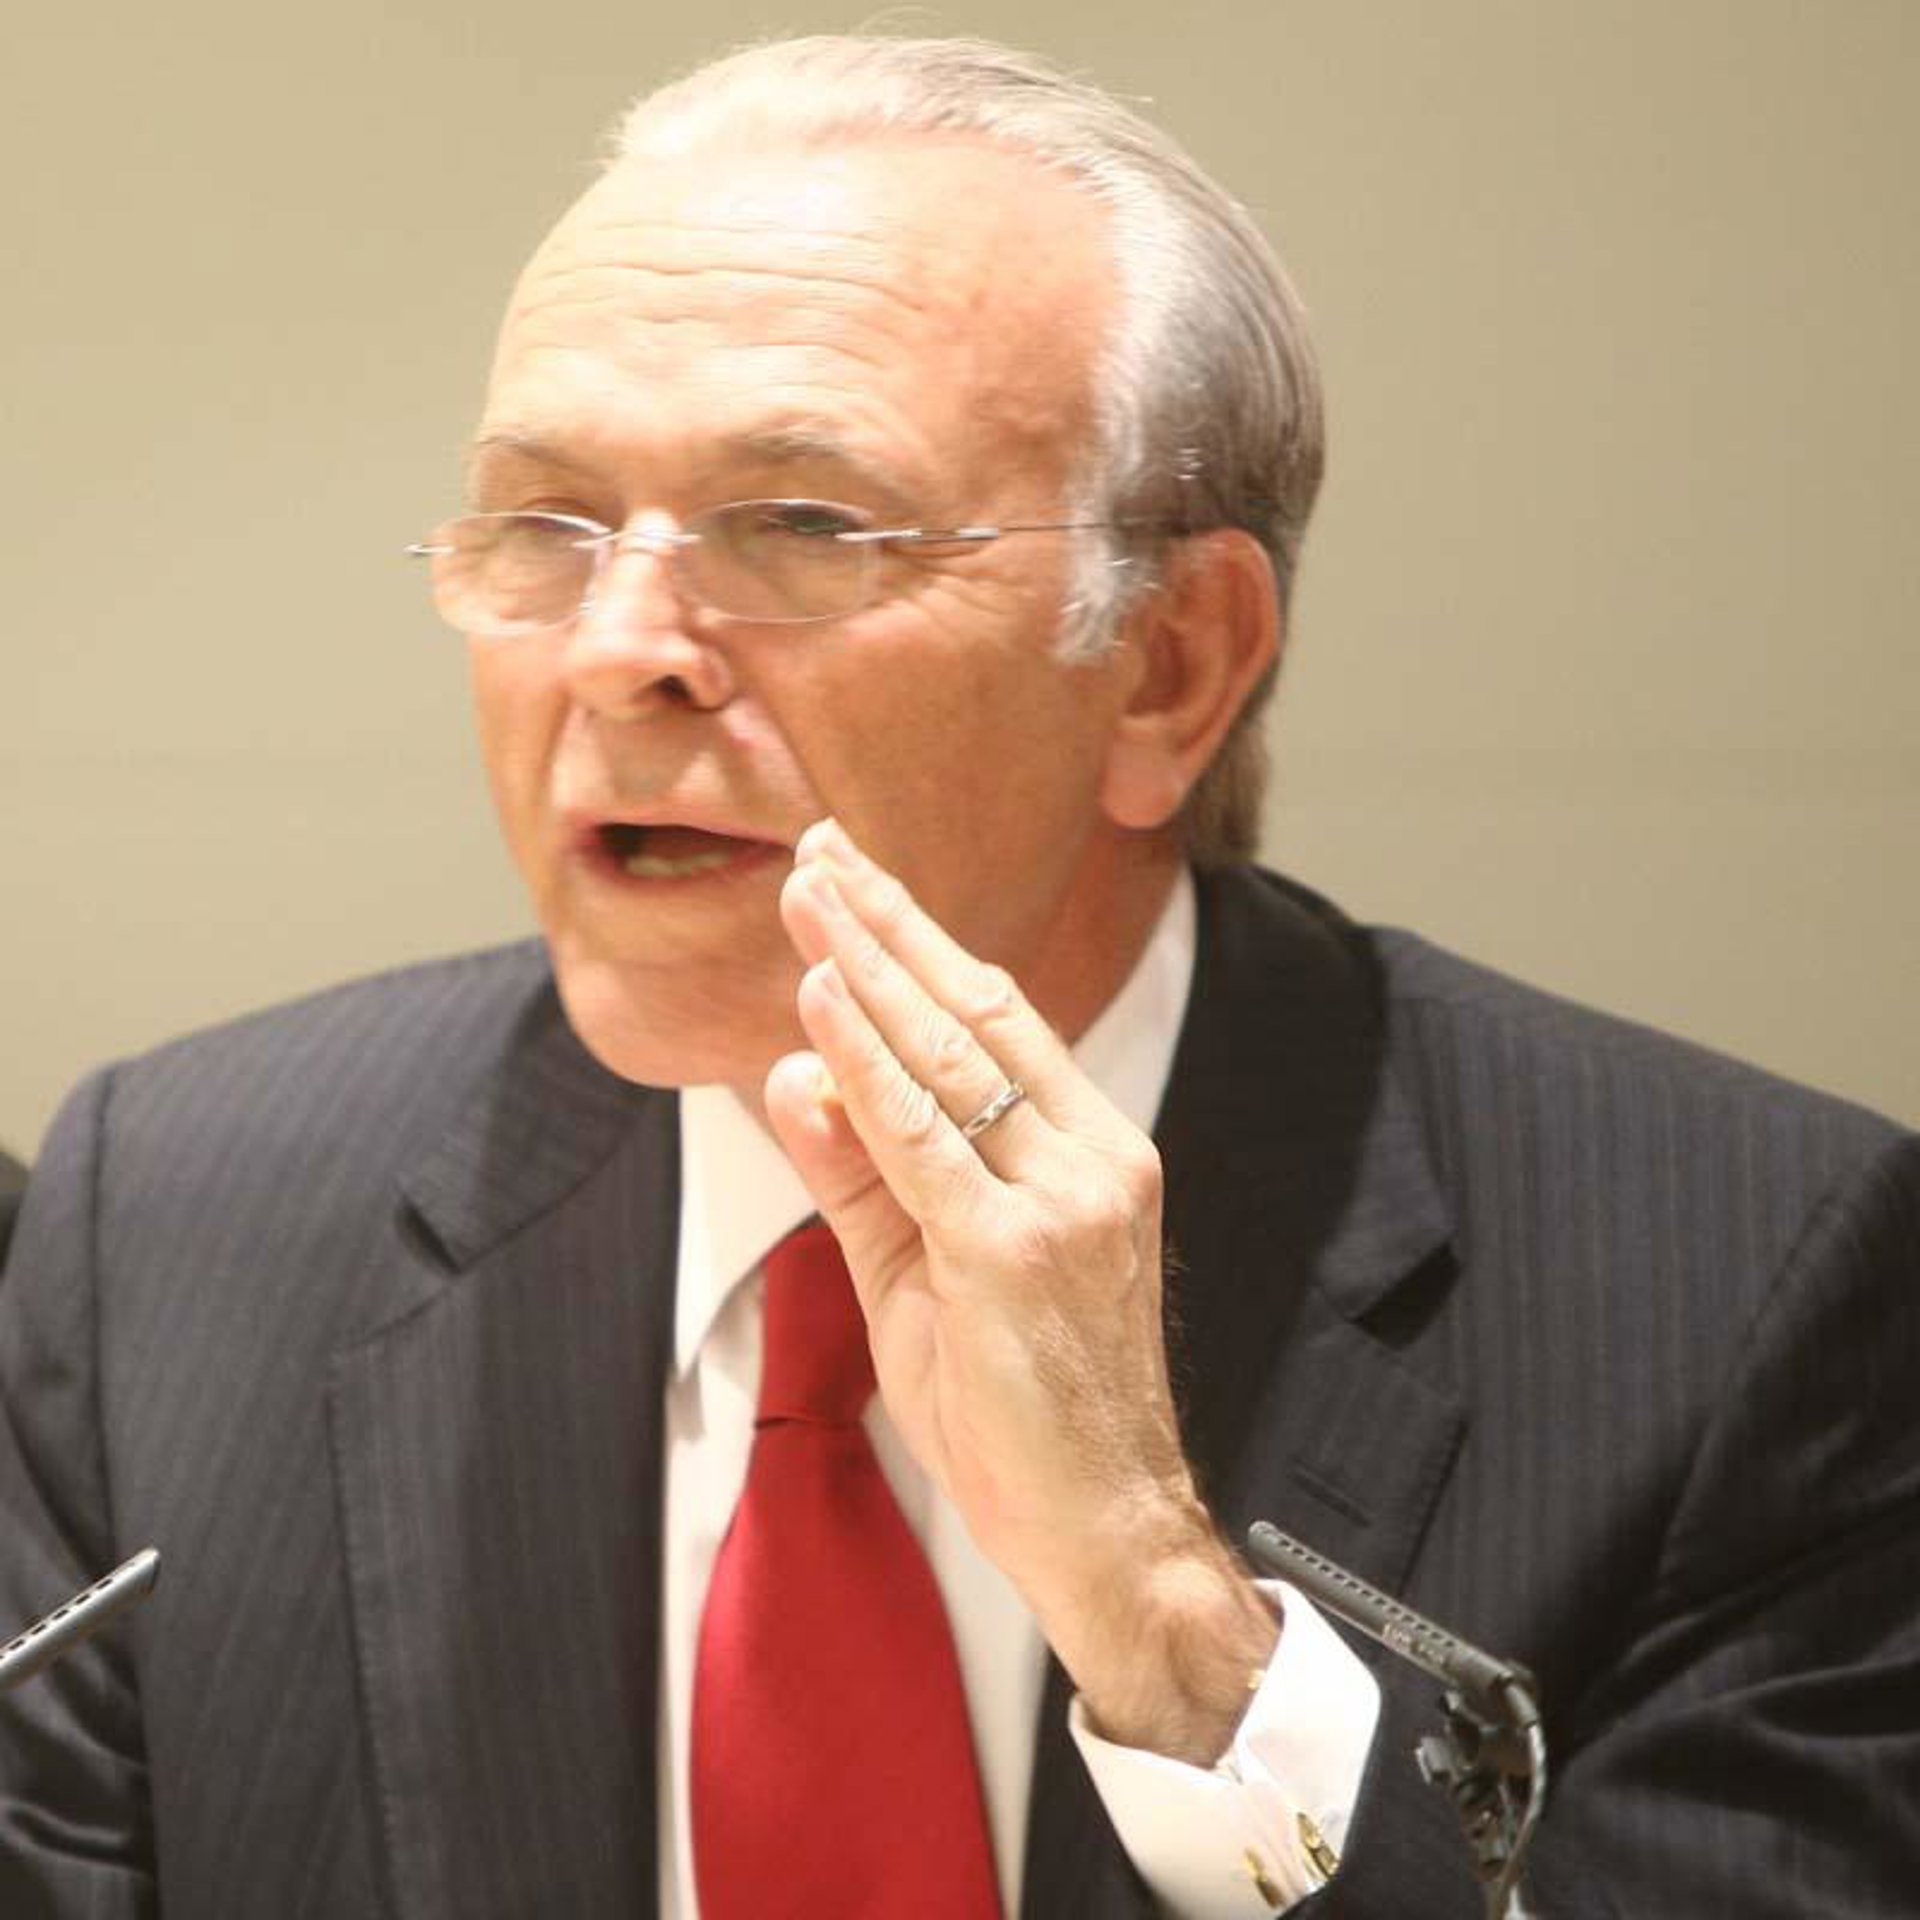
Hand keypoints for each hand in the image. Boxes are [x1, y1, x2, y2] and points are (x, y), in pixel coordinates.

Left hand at [765, 819, 1275, 1762]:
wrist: (1103, 1524)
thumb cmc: (1023, 1406)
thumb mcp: (923, 1273)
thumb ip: (863, 1172)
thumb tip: (796, 1070)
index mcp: (1090, 1149)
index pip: (997, 1017)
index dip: (920, 941)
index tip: (856, 878)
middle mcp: (1093, 1155)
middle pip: (978, 1008)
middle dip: (889, 923)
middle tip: (820, 847)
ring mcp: (1064, 1200)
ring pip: (950, 1056)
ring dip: (867, 968)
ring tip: (808, 893)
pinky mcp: (1017, 1251)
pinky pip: (924, 1141)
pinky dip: (866, 1068)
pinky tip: (821, 1004)